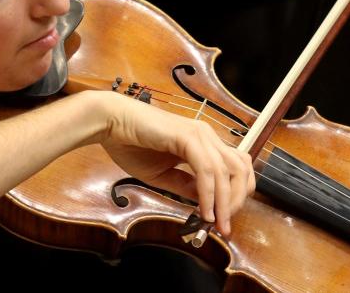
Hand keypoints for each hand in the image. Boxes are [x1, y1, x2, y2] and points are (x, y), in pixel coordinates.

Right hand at [96, 92, 255, 235]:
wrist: (110, 123)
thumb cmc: (131, 144)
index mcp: (203, 142)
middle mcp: (206, 135)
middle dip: (237, 201)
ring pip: (227, 171)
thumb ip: (185, 186)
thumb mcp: (163, 175)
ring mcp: (199, 134)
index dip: (237, 195)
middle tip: (224, 225)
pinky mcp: (187, 137)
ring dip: (225, 202)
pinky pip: (206, 170)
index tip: (225, 219)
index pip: (236, 167)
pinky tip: (203, 211)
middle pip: (240, 170)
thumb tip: (204, 203)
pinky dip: (208, 193)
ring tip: (216, 223)